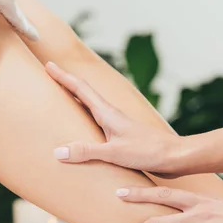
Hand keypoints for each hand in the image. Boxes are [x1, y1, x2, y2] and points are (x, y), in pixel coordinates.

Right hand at [46, 61, 184, 177]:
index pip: (81, 90)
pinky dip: (86, 119)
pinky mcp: (123, 137)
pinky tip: (85, 129)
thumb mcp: (114, 153)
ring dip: (76, 101)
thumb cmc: (147, 152)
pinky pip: (98, 124)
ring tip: (62, 100)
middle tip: (50, 77)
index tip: (48, 65)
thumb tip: (58, 152)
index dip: (63, 77)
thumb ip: (86, 152)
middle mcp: (112, 116)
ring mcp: (118, 126)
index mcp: (108, 114)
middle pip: (84, 95)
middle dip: (66, 84)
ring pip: (92, 108)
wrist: (174, 157)